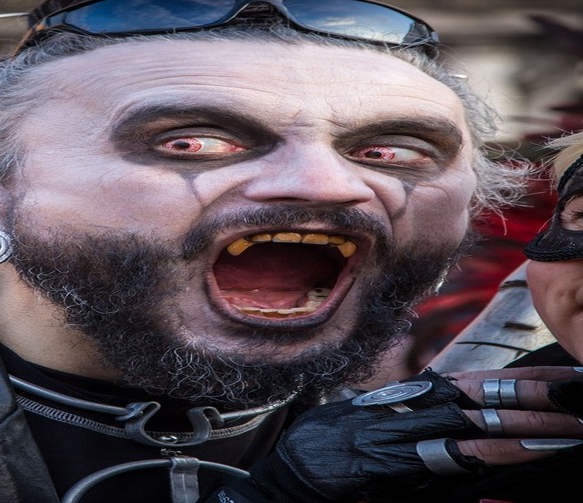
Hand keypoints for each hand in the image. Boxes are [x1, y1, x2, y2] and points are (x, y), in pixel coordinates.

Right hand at [247, 367, 582, 502]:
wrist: (294, 471)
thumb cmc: (338, 448)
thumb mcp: (384, 426)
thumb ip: (424, 421)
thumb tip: (464, 423)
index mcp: (418, 398)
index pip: (485, 384)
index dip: (528, 380)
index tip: (571, 377)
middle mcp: (417, 410)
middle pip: (491, 398)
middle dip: (542, 396)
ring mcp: (409, 436)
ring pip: (482, 425)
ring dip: (531, 424)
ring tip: (575, 422)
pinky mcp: (399, 464)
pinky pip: (456, 457)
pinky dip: (495, 452)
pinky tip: (527, 451)